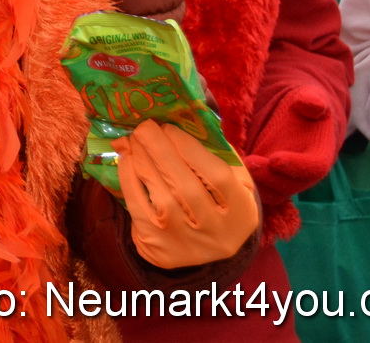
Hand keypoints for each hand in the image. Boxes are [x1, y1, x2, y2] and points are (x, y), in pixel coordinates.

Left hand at [116, 121, 258, 268]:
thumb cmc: (218, 201)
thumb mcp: (233, 179)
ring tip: (133, 140)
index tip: (170, 128)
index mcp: (242, 211)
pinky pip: (139, 208)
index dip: (190, 149)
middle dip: (160, 150)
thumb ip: (216, 152)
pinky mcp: (159, 247)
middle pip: (186, 186)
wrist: (205, 248)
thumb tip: (182, 120)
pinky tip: (127, 159)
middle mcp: (217, 232)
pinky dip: (129, 179)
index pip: (218, 176)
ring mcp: (186, 243)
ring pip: (161, 196)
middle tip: (144, 126)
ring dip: (142, 161)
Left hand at [244, 86, 338, 202]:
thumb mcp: (308, 97)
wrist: (290, 113)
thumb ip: (311, 101)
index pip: (314, 168)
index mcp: (318, 155)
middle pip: (288, 186)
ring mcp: (281, 179)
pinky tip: (225, 170)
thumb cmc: (300, 104)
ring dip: (252, 183)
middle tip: (248, 163)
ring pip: (269, 192)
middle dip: (267, 178)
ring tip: (234, 167)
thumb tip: (312, 104)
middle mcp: (301, 174)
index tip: (276, 159)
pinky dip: (241, 183)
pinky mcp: (262, 179)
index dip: (296, 166)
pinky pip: (254, 188)